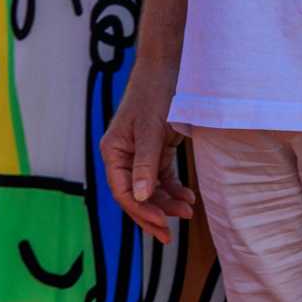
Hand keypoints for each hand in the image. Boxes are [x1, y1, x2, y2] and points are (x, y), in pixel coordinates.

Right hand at [99, 56, 198, 240]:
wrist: (171, 66)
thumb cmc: (155, 92)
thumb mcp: (150, 129)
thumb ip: (146, 164)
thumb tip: (141, 197)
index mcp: (114, 152)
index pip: (123, 191)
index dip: (141, 210)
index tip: (161, 223)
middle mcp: (124, 156)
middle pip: (136, 195)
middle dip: (153, 214)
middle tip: (170, 234)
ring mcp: (141, 154)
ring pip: (151, 189)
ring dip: (167, 202)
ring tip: (187, 211)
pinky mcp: (157, 149)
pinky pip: (163, 177)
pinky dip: (174, 188)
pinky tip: (187, 196)